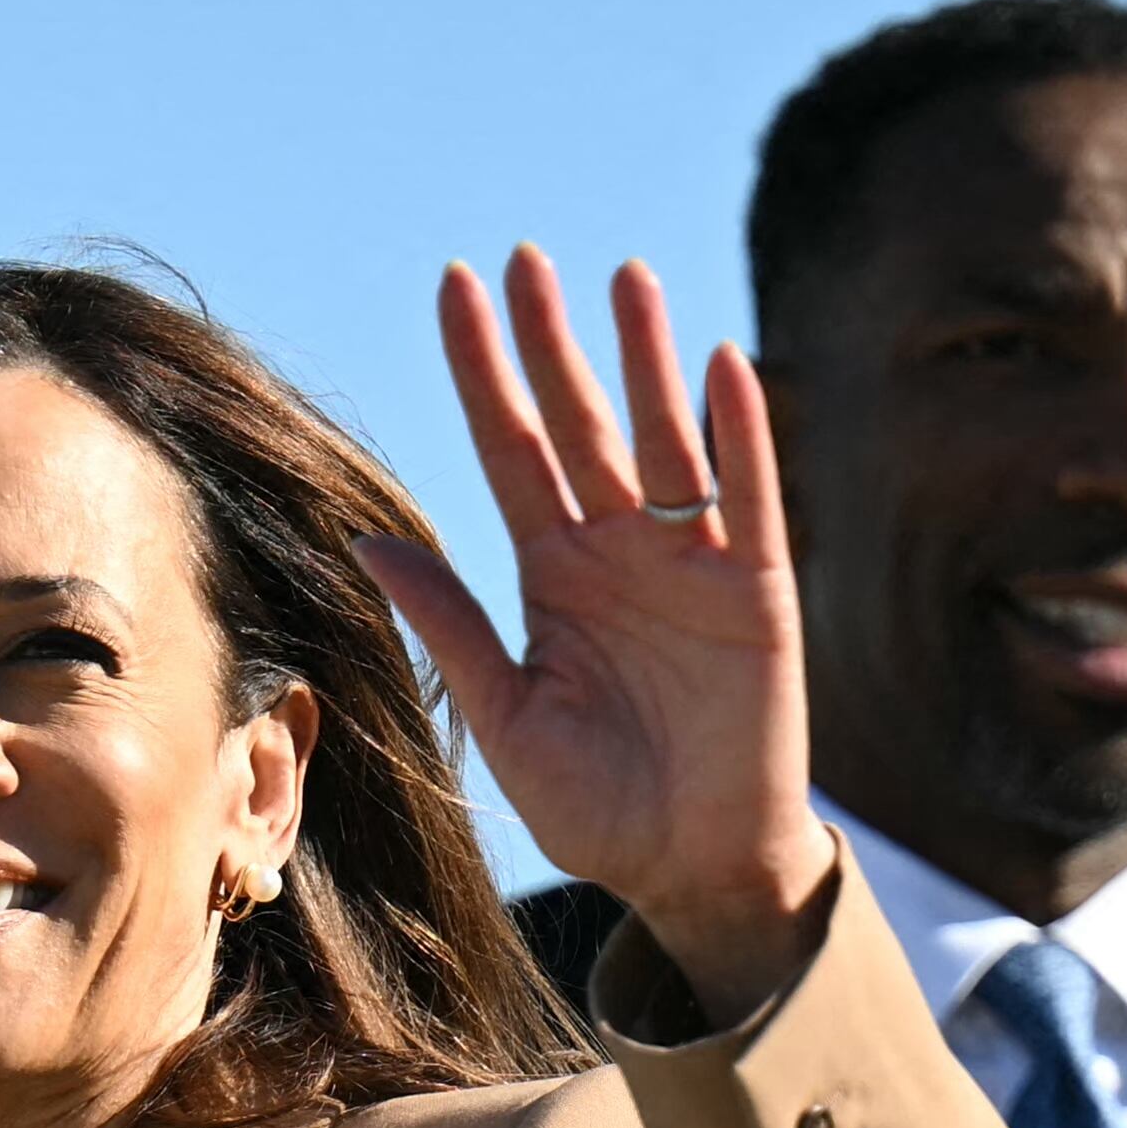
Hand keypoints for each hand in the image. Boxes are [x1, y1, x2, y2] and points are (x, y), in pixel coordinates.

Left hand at [357, 244, 834, 1023]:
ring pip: (664, 440)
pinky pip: (748, 498)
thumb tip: (370, 541)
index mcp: (551, 575)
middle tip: (525, 258)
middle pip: (581, 425)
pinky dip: (738, 434)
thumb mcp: (508, 715)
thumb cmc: (598, 806)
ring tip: (624, 278)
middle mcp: (617, 553)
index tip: (454, 289)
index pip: (511, 449)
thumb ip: (453, 626)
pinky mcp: (756, 593)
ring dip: (645, 362)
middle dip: (553, 344)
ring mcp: (690, 565)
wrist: (692, 869)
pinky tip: (720, 365)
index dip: (484, 372)